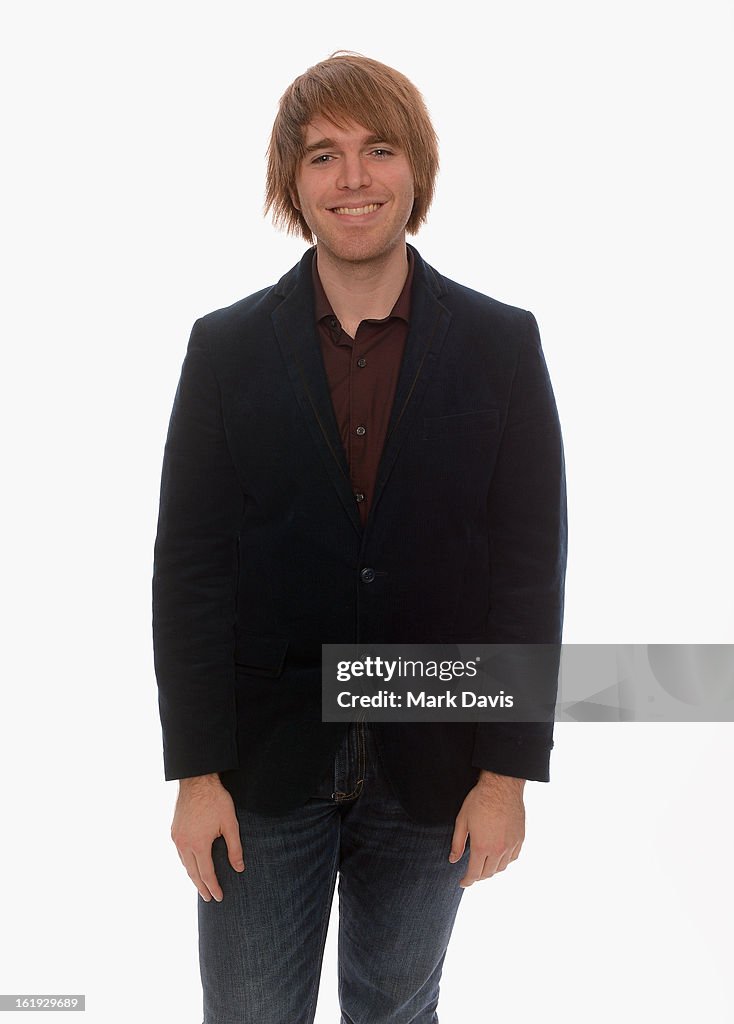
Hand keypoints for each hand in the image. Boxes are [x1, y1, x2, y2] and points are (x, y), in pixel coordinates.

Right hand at [171, 773, 244, 901]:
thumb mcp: (230, 824)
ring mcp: (177, 837)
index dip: (213, 887)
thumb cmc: (216, 800)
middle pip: (192, 873)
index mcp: (198, 844)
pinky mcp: (174, 831)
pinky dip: (187, 863)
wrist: (197, 780)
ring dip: (193, 876)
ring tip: (201, 884)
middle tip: (209, 898)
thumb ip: (235, 848)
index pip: (206, 874)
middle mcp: (184, 844)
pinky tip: (193, 864)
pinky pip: (180, 853)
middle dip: (201, 887)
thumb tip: (239, 868)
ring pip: (184, 864)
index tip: (219, 897)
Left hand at [449, 771, 525, 886]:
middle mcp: (498, 849)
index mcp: (482, 847)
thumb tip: (453, 860)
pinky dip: (505, 861)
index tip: (463, 883)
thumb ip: (457, 843)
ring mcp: (511, 845)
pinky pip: (513, 857)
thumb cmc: (479, 800)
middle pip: (488, 873)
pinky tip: (499, 856)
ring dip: (492, 869)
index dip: (467, 881)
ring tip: (484, 864)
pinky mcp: (520, 838)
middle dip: (478, 876)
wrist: (501, 786)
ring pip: (501, 867)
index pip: (474, 873)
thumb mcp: (462, 820)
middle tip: (471, 873)